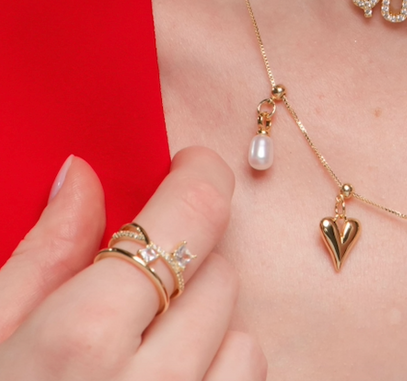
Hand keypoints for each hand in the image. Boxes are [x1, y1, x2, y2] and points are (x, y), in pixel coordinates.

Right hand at [0, 149, 265, 379]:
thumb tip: (82, 176)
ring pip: (244, 338)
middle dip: (181, 265)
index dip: (198, 176)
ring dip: (204, 331)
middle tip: (128, 289)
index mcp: (87, 334)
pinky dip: (216, 377)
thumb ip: (43, 256)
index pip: (194, 213)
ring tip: (143, 351)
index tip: (187, 167)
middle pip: (219, 272)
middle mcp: (157, 380)